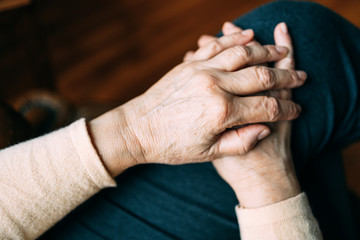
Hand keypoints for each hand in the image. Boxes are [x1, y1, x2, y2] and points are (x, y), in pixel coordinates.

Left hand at [89, 25, 304, 176]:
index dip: (287, 110)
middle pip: (261, 75)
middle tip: (301, 77)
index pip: (266, 107)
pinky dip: (235, 39)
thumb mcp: (208, 154)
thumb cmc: (171, 147)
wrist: (137, 129)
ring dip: (266, 51)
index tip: (297, 110)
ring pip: (242, 53)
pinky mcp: (189, 64)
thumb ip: (241, 142)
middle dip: (286, 77)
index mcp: (221, 113)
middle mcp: (213, 86)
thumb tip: (267, 127)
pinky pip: (217, 46)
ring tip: (282, 52)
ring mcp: (200, 70)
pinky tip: (250, 35)